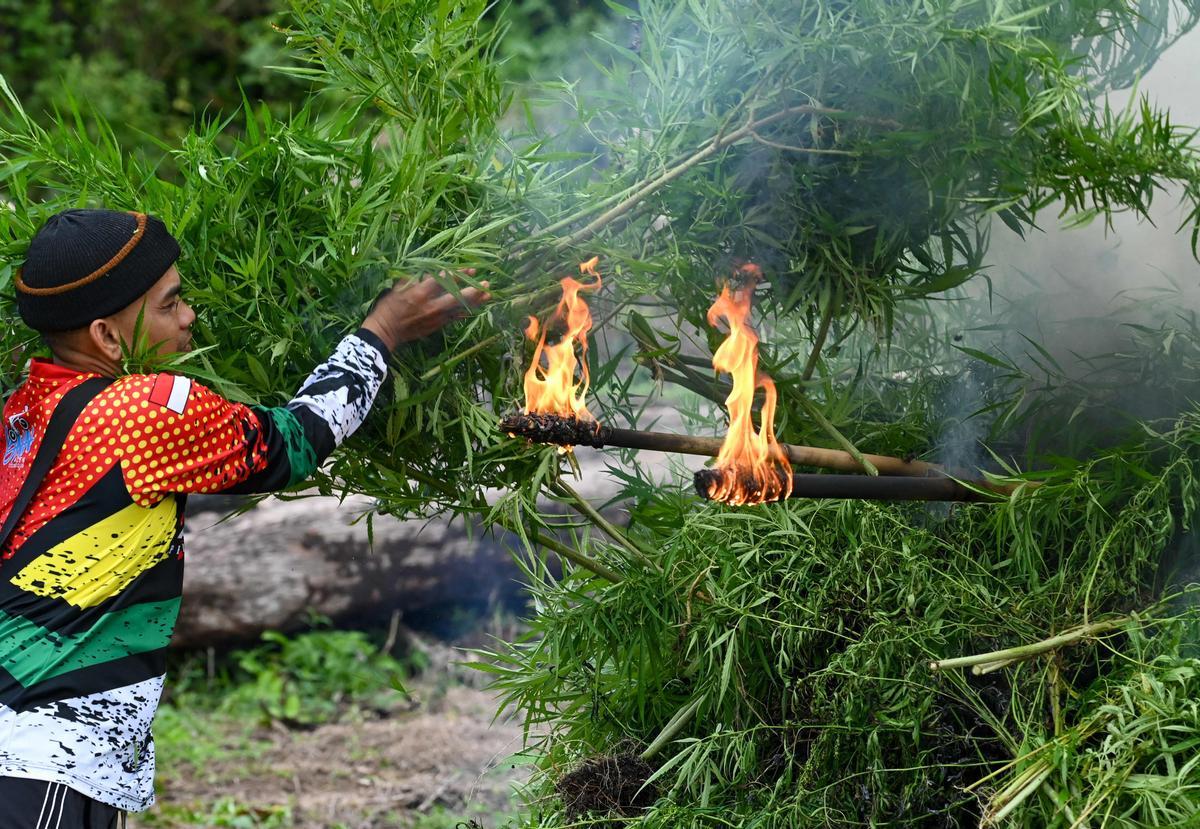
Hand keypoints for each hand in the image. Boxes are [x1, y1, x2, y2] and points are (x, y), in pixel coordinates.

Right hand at [361, 270, 489, 351]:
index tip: (469, 269)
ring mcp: (436, 318)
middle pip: (457, 297)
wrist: (385, 332)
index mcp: (420, 293)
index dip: (457, 275)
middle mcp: (431, 306)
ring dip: (475, 302)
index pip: (442, 281)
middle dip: (472, 290)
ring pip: (459, 308)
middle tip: (486, 283)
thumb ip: (414, 278)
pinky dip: (466, 312)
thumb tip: (429, 270)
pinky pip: (455, 318)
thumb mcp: (397, 288)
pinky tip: (476, 308)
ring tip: (488, 295)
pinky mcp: (437, 326)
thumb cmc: (389, 306)